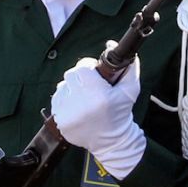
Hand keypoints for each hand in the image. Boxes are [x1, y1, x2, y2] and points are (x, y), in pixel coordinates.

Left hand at [51, 56, 145, 178]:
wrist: (111, 141)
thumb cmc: (121, 113)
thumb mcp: (130, 89)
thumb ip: (129, 67)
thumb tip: (112, 45)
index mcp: (99, 95)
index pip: (81, 68)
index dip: (87, 68)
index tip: (93, 73)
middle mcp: (82, 104)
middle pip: (70, 76)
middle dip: (79, 78)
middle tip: (89, 86)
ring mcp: (69, 114)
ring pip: (62, 87)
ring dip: (71, 89)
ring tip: (83, 98)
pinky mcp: (60, 122)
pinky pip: (57, 100)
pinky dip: (65, 101)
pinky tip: (76, 107)